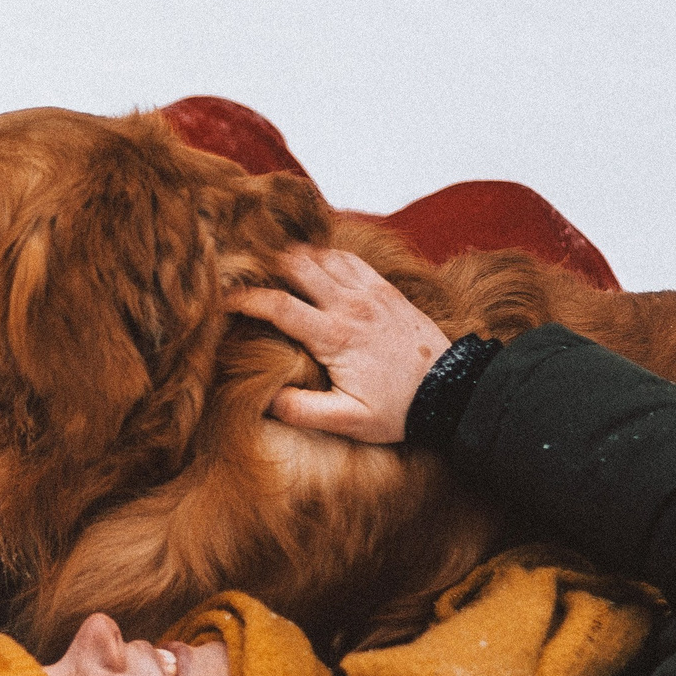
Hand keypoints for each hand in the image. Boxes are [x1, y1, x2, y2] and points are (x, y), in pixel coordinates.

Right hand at [225, 247, 446, 443]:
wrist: (453, 390)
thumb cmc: (399, 409)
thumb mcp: (348, 421)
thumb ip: (302, 411)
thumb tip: (264, 399)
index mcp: (334, 337)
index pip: (276, 305)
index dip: (243, 298)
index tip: (222, 300)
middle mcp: (350, 305)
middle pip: (295, 265)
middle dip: (264, 266)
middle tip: (244, 276)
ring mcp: (370, 292)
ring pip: (320, 255)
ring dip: (293, 258)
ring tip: (272, 270)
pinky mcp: (386, 288)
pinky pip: (347, 257)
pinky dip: (324, 255)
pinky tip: (313, 265)